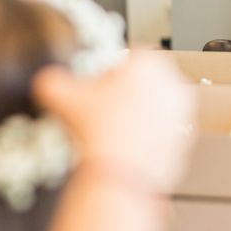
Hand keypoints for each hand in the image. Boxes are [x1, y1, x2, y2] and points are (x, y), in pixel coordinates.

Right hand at [33, 52, 196, 191]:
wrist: (121, 176)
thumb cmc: (102, 132)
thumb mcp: (64, 97)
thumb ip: (52, 82)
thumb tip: (46, 82)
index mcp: (150, 62)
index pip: (129, 55)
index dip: (108, 70)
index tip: (96, 84)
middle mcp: (172, 84)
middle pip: (145, 80)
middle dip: (125, 92)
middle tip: (102, 107)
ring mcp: (181, 114)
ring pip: (154, 106)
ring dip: (135, 114)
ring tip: (110, 129)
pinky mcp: (183, 142)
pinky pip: (160, 132)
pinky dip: (145, 137)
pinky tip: (122, 147)